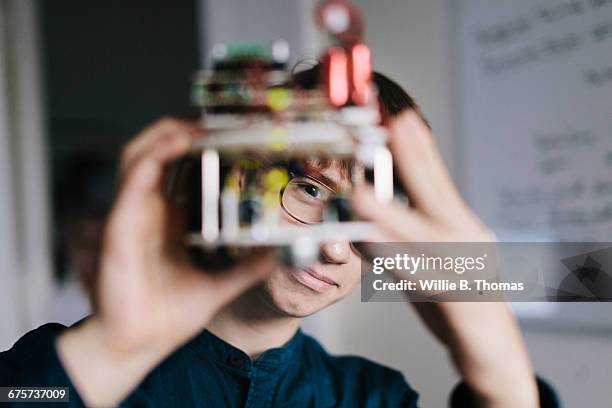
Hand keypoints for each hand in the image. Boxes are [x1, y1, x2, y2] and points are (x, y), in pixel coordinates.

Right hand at [57, 118, 274, 405]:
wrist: (139, 344)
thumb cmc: (167, 316)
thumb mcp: (218, 286)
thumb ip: (246, 270)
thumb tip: (275, 256)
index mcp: (170, 220)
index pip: (181, 170)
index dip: (201, 147)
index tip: (229, 133)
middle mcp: (151, 211)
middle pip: (158, 152)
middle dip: (182, 129)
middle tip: (214, 119)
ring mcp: (134, 214)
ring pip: (140, 154)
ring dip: (167, 133)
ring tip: (197, 122)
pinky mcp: (121, 224)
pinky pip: (134, 177)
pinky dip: (155, 154)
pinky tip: (178, 142)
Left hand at [353, 111, 538, 407]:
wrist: (493, 348)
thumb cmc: (456, 298)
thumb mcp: (429, 258)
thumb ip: (401, 237)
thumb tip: (365, 216)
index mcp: (457, 224)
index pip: (434, 176)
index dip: (416, 143)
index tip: (397, 113)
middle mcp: (464, 238)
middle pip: (435, 191)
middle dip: (413, 155)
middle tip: (393, 120)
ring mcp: (465, 268)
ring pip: (424, 235)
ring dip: (392, 213)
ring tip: (363, 193)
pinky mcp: (458, 301)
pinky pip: (423, 279)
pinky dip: (397, 263)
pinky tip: (373, 249)